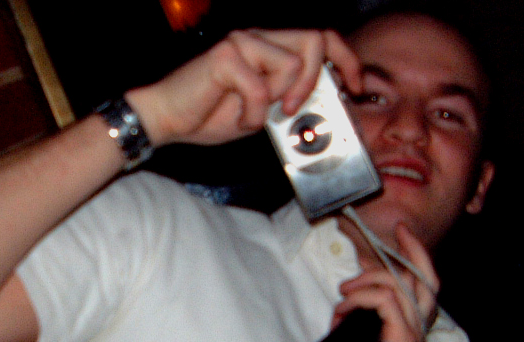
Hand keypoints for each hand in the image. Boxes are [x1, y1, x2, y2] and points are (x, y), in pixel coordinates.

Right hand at [126, 29, 361, 147]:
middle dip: (314, 80)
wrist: (169, 121)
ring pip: (289, 65)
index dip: (346, 58)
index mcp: (269, 48)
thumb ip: (288, 100)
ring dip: (275, 103)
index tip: (354, 86)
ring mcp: (242, 42)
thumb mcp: (261, 112)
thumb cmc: (210, 116)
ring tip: (250, 116)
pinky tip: (236, 118)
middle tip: (294, 108)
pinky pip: (260, 88)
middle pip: (314, 40)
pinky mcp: (227, 56)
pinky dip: (251, 114)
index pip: (320, 38)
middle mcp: (258, 38)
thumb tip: (323, 102)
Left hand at [326, 223, 438, 341]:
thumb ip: (353, 326)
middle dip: (411, 250)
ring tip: (344, 293)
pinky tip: (343, 311)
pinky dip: (361, 299)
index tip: (398, 236)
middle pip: (426, 279)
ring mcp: (411, 336)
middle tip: (395, 232)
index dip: (414, 259)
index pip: (420, 288)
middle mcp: (415, 331)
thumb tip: (343, 308)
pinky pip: (387, 301)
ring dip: (367, 281)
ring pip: (400, 286)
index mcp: (406, 333)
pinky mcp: (401, 341)